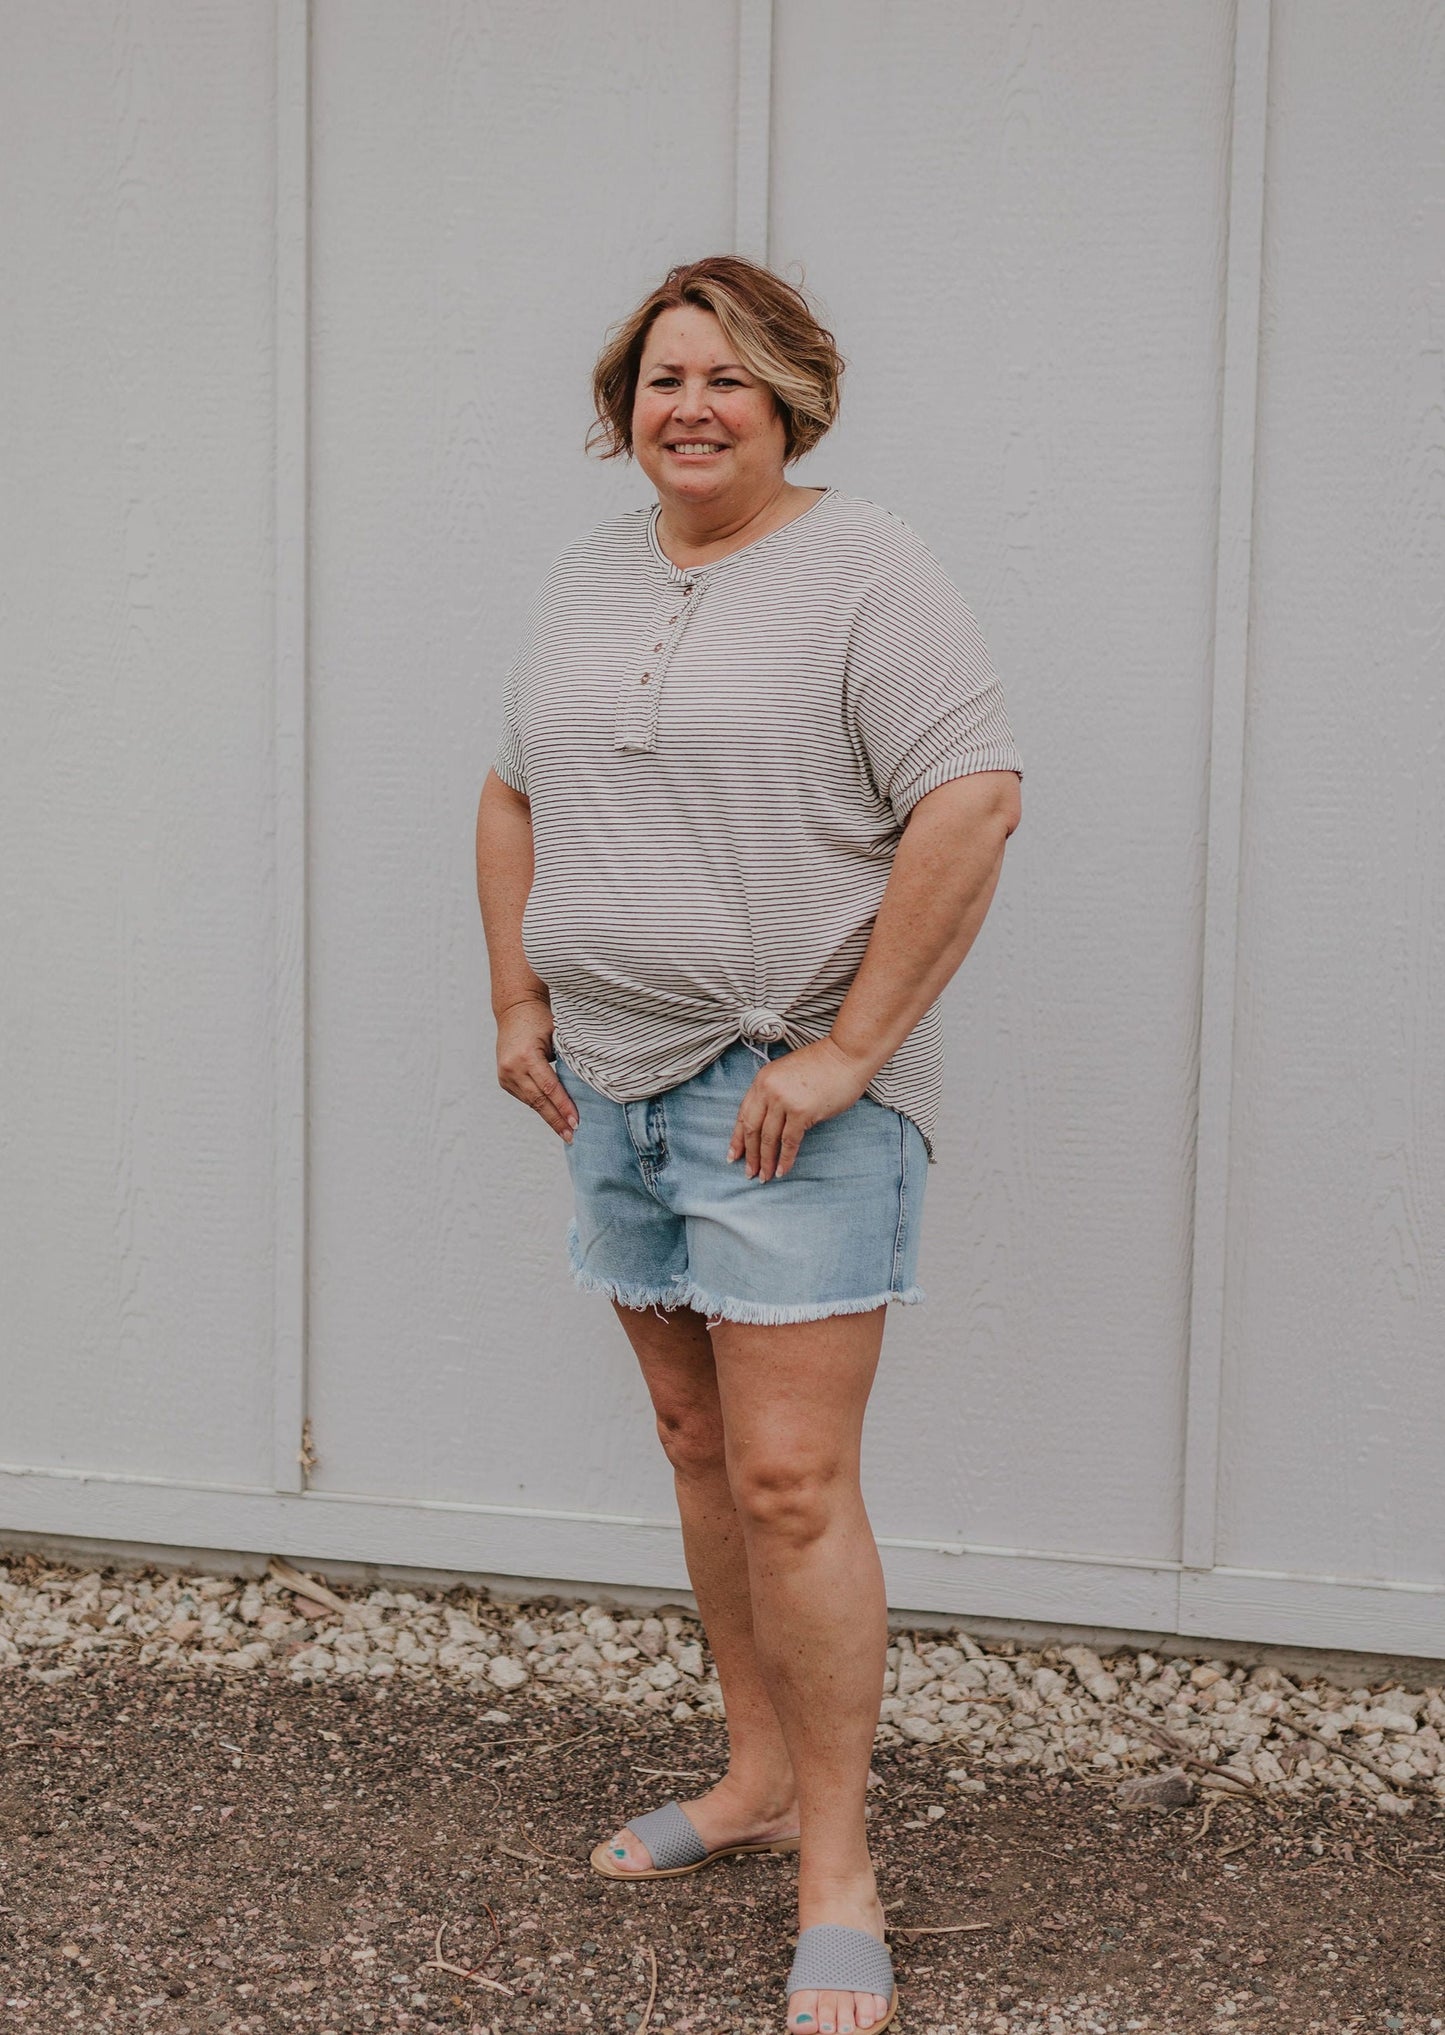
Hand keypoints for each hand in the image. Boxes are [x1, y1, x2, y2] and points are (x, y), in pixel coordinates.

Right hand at [495, 995, 577, 1143]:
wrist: (515, 1010)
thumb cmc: (541, 1021)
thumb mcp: (556, 1038)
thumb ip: (565, 1062)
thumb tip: (586, 1089)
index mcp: (527, 1056)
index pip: (549, 1087)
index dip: (564, 1106)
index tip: (576, 1122)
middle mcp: (512, 1068)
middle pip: (538, 1101)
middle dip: (557, 1120)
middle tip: (572, 1136)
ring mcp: (505, 1075)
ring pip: (531, 1102)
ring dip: (549, 1118)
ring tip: (565, 1133)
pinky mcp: (504, 1080)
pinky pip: (525, 1097)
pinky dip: (540, 1107)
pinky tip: (553, 1118)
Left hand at [727, 1035, 873, 1182]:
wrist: (846, 1054)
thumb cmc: (822, 1064)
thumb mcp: (786, 1073)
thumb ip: (774, 1094)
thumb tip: (770, 1122)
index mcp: (762, 1080)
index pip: (743, 1114)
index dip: (737, 1138)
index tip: (733, 1155)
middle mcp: (768, 1090)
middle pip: (752, 1129)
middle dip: (749, 1154)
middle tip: (749, 1173)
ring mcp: (784, 1101)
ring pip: (768, 1138)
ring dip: (765, 1161)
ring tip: (764, 1177)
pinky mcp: (801, 1112)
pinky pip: (789, 1142)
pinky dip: (785, 1159)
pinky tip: (782, 1171)